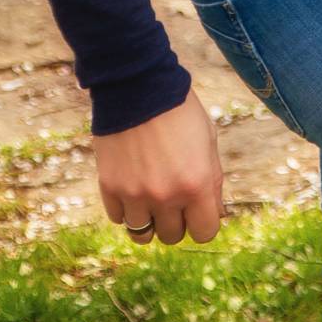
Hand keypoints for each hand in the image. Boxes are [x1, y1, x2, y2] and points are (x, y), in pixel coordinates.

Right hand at [95, 87, 223, 245]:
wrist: (139, 84)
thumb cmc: (180, 111)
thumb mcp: (208, 141)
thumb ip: (212, 181)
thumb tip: (212, 214)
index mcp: (197, 184)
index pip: (205, 233)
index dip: (202, 221)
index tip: (197, 208)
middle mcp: (166, 195)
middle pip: (172, 236)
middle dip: (175, 219)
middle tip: (171, 195)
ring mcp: (135, 194)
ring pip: (142, 235)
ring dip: (149, 220)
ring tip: (150, 197)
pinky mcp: (110, 187)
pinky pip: (119, 218)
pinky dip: (125, 207)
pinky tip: (131, 184)